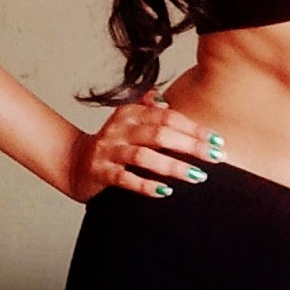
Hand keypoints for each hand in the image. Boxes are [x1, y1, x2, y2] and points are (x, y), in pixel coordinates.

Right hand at [66, 92, 225, 201]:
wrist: (72, 162)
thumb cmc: (112, 143)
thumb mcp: (128, 120)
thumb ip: (146, 107)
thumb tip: (164, 98)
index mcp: (131, 113)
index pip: (168, 117)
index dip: (194, 128)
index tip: (217, 140)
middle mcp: (120, 129)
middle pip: (161, 134)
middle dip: (191, 145)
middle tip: (216, 157)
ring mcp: (109, 151)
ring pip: (145, 156)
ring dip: (173, 166)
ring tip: (197, 176)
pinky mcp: (100, 173)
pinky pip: (125, 178)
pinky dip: (145, 185)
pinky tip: (165, 191)